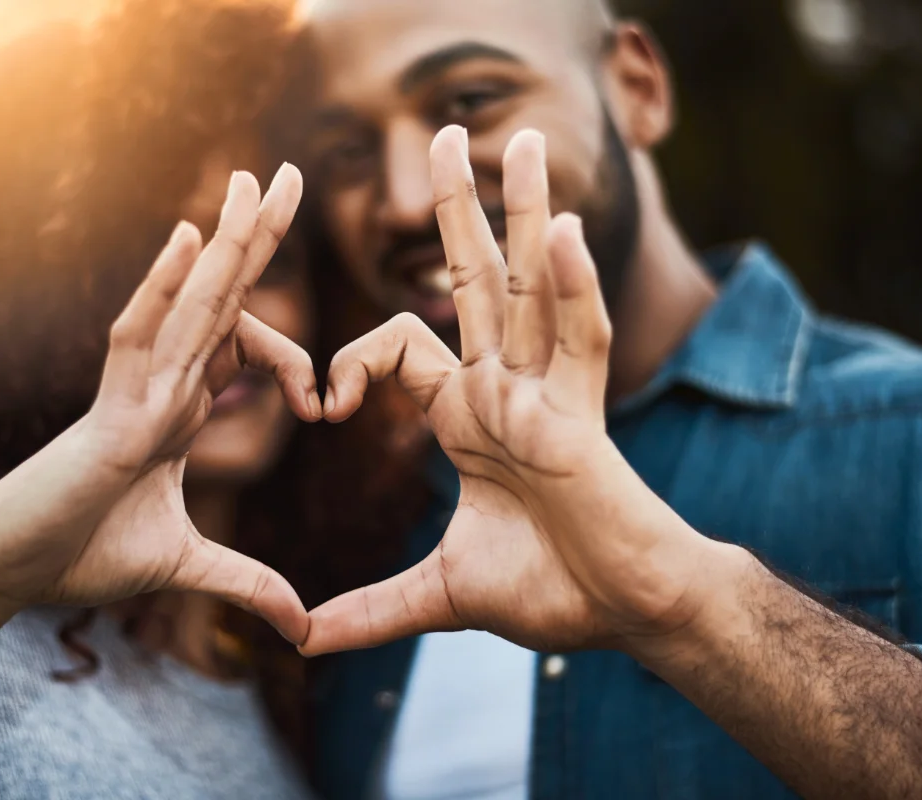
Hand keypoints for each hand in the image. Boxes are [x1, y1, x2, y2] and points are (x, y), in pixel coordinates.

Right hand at [0, 166, 316, 643]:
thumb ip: (247, 584)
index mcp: (178, 408)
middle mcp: (160, 385)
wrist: (5, 571)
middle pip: (221, 298)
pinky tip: (191, 238)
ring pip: (189, 305)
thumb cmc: (79, 556)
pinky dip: (162, 290)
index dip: (293, 363)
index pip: (244, 351)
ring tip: (253, 181)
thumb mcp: (186, 566)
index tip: (321, 407)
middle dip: (257, 238)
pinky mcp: (110, 415)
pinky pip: (138, 339)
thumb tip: (302, 628)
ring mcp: (134, 393)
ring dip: (224, 243)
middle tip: (291, 175)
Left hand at [301, 128, 717, 654]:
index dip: (351, 361)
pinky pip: (582, 339)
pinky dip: (573, 288)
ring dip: (527, 214)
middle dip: (456, 209)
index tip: (322, 408)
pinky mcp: (586, 417)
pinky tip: (563, 234)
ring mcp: (549, 394)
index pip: (400, 345)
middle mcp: (506, 388)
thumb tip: (301, 638)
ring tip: (525, 141)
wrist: (619, 616)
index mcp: (467, 415)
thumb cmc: (548, 593)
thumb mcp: (438, 595)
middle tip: (441, 136)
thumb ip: (371, 609)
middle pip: (474, 280)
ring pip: (534, 287)